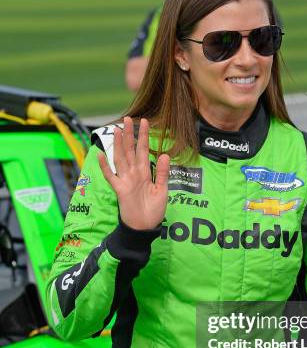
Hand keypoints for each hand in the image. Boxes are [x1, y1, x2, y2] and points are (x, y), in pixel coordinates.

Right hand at [98, 116, 169, 230]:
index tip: (145, 122)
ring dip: (118, 145)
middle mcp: (133, 174)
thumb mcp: (162, 190)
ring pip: (121, 159)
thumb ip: (162, 173)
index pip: (143, 151)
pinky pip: (111, 177)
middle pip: (130, 150)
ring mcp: (125, 181)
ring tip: (117, 130)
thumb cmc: (153, 211)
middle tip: (128, 118)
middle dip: (130, 135)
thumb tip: (164, 154)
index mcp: (144, 173)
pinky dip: (105, 167)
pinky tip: (101, 155)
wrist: (144, 228)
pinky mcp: (119, 190)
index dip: (143, 137)